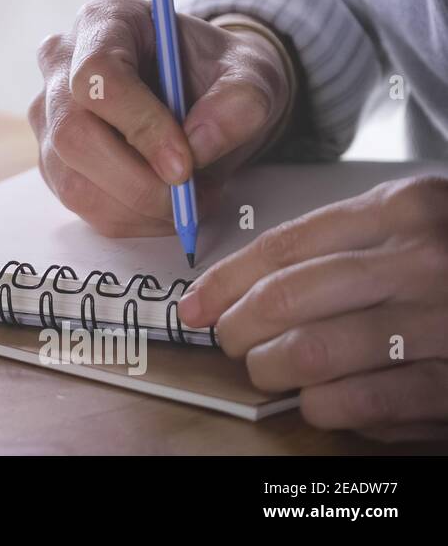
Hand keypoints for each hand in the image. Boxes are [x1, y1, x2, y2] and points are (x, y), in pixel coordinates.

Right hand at [29, 0, 290, 236]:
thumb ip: (239, 102)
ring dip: (138, 207)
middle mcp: (60, 66)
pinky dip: (131, 218)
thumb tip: (198, 146)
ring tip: (191, 199)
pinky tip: (166, 204)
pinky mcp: (53, 162)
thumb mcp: (252, 74)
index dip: (138, 125)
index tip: (185, 164)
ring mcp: (48, 117)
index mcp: (103, 23)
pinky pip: (82, 205)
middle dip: (136, 181)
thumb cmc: (219, 73)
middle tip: (189, 198)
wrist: (204, 92)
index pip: (97, 76)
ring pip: (72, 181)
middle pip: (73, 135)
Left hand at [179, 175, 447, 440]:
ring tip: (271, 370)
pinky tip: (325, 400)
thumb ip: (343, 241)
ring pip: (311, 355)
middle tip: (228, 341)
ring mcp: (443, 324)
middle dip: (237, 328)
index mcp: (403, 210)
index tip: (195, 304)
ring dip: (273, 370)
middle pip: (285, 300)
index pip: (283, 246)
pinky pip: (359, 404)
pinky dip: (324, 407)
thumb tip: (249, 281)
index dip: (224, 281)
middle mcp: (422, 261)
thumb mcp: (418, 220)